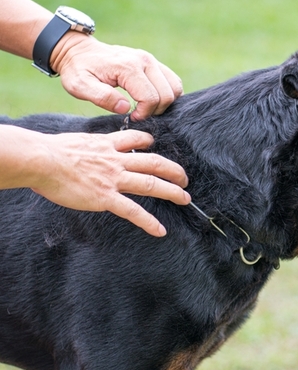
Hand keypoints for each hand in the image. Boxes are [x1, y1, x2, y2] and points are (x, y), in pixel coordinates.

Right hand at [31, 129, 190, 236]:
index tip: (154, 145)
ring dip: (172, 192)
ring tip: (185, 198)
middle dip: (173, 170)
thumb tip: (80, 150)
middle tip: (185, 178)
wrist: (41, 160)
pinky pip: (133, 211)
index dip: (148, 141)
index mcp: (107, 145)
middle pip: (154, 162)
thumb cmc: (49, 151)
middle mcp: (116, 160)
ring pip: (151, 183)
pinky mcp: (106, 197)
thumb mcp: (75, 141)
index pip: (136, 139)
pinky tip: (160, 230)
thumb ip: (87, 147)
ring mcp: (113, 179)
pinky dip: (149, 222)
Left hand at [52, 33, 182, 120]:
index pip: (151, 98)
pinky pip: (173, 81)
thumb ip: (102, 97)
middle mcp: (145, 61)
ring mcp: (151, 60)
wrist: (78, 50)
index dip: (144, 114)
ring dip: (165, 102)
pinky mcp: (154, 62)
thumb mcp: (79, 86)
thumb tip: (126, 108)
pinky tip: (152, 100)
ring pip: (175, 87)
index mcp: (128, 68)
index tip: (131, 117)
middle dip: (156, 110)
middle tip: (138, 114)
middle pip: (167, 94)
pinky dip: (168, 94)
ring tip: (146, 107)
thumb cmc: (78, 69)